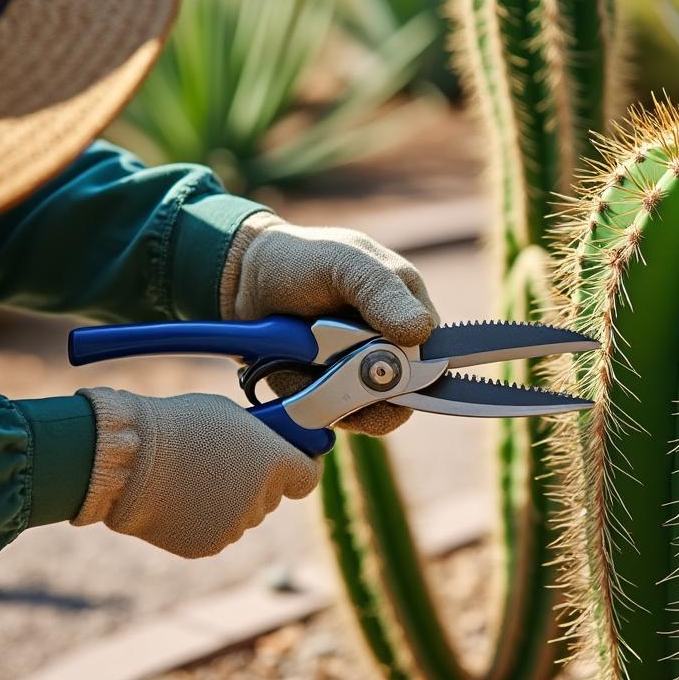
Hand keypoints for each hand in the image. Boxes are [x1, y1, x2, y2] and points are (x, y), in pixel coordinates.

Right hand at [72, 387, 319, 557]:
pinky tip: (180, 499)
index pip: (308, 476)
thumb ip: (259, 437)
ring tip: (192, 478)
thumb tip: (266, 447)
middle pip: (270, 496)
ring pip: (242, 515)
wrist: (128, 460)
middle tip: (222, 462)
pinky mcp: (208, 546)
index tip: (289, 462)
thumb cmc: (176, 426)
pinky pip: (216, 532)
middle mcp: (261, 499)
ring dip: (228, 502)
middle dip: (255, 481)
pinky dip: (203, 520)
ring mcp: (235, 527)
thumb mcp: (228, 415)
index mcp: (274, 463)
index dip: (298, 467)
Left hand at [221, 213, 438, 434]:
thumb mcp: (345, 262)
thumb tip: (421, 332)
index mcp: (409, 308)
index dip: (419, 367)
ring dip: (342, 394)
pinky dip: (318, 403)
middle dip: (369, 382)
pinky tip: (298, 375)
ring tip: (310, 359)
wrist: (243, 283)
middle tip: (332, 351)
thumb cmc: (302, 260)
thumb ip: (383, 292)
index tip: (389, 364)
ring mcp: (362, 377)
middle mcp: (392, 348)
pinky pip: (338, 419)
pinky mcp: (332, 399)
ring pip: (375, 414)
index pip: (435, 353)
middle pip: (407, 393)